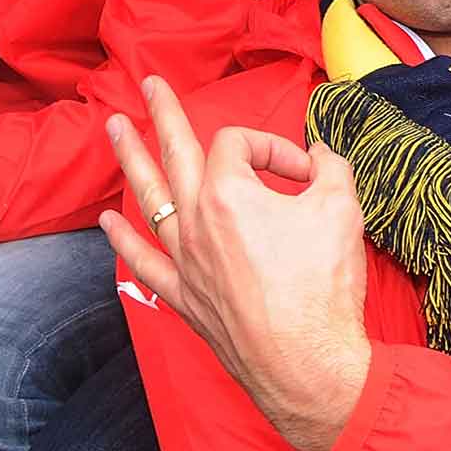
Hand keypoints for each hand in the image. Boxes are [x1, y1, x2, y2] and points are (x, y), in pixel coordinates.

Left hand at [99, 78, 371, 450]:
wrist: (309, 365)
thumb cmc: (323, 289)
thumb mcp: (342, 208)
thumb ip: (331, 168)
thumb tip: (322, 156)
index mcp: (229, 193)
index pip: (241, 144)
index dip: (274, 147)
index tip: (307, 173)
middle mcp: (197, 221)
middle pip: (174, 152)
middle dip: (164, 114)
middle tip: (149, 85)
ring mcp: (185, 261)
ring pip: (150, 200)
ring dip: (132, 160)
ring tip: (114, 129)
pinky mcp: (186, 297)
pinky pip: (145, 263)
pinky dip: (124, 241)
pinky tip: (108, 222)